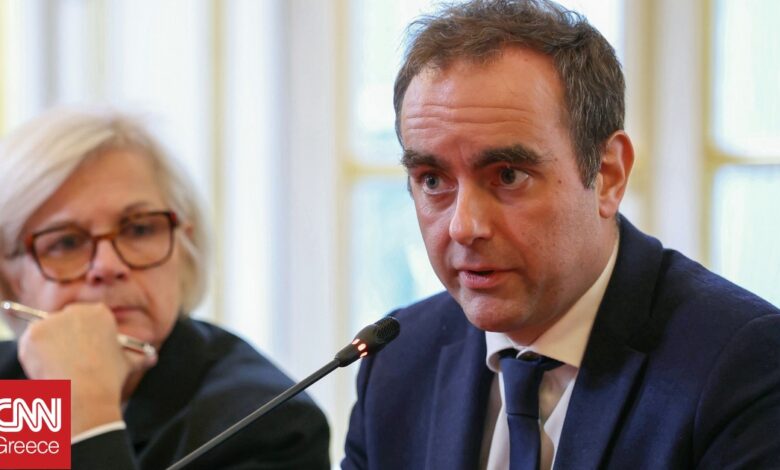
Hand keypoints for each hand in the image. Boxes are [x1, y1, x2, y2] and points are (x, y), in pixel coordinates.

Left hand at [17, 303, 157, 434]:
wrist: (86, 392)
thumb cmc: (109, 379)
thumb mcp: (128, 364)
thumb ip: (140, 357)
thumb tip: (153, 358)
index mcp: (101, 312)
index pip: (84, 320)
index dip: (81, 338)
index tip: (80, 353)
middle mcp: (77, 310)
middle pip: (63, 321)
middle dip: (64, 338)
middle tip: (67, 361)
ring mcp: (54, 320)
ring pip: (46, 331)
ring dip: (49, 346)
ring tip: (59, 368)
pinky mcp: (35, 332)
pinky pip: (31, 341)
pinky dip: (35, 354)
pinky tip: (48, 367)